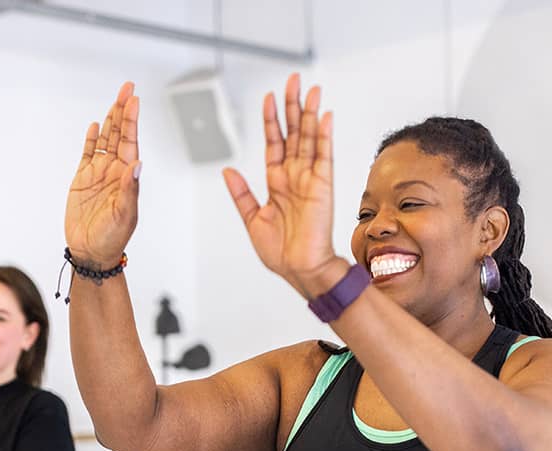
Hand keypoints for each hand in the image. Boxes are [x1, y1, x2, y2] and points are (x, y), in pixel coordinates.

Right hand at [65, 82, 141, 267]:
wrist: (92, 253)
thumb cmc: (112, 238)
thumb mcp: (125, 215)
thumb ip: (129, 190)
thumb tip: (136, 165)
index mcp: (126, 177)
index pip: (130, 142)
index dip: (131, 120)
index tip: (134, 100)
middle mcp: (114, 171)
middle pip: (119, 134)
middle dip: (123, 111)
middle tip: (128, 87)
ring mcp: (98, 174)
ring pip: (105, 140)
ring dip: (110, 120)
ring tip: (116, 100)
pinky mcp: (82, 181)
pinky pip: (87, 155)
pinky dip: (91, 140)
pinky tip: (94, 127)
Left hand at [223, 73, 335, 296]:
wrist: (299, 269)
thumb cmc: (280, 251)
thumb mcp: (252, 219)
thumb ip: (241, 193)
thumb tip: (227, 170)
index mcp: (277, 182)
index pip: (274, 142)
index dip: (272, 119)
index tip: (269, 97)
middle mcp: (295, 176)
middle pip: (294, 132)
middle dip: (293, 105)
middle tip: (294, 79)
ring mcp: (310, 179)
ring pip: (309, 138)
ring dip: (310, 113)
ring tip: (311, 89)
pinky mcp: (323, 186)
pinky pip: (324, 156)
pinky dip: (324, 135)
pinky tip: (324, 116)